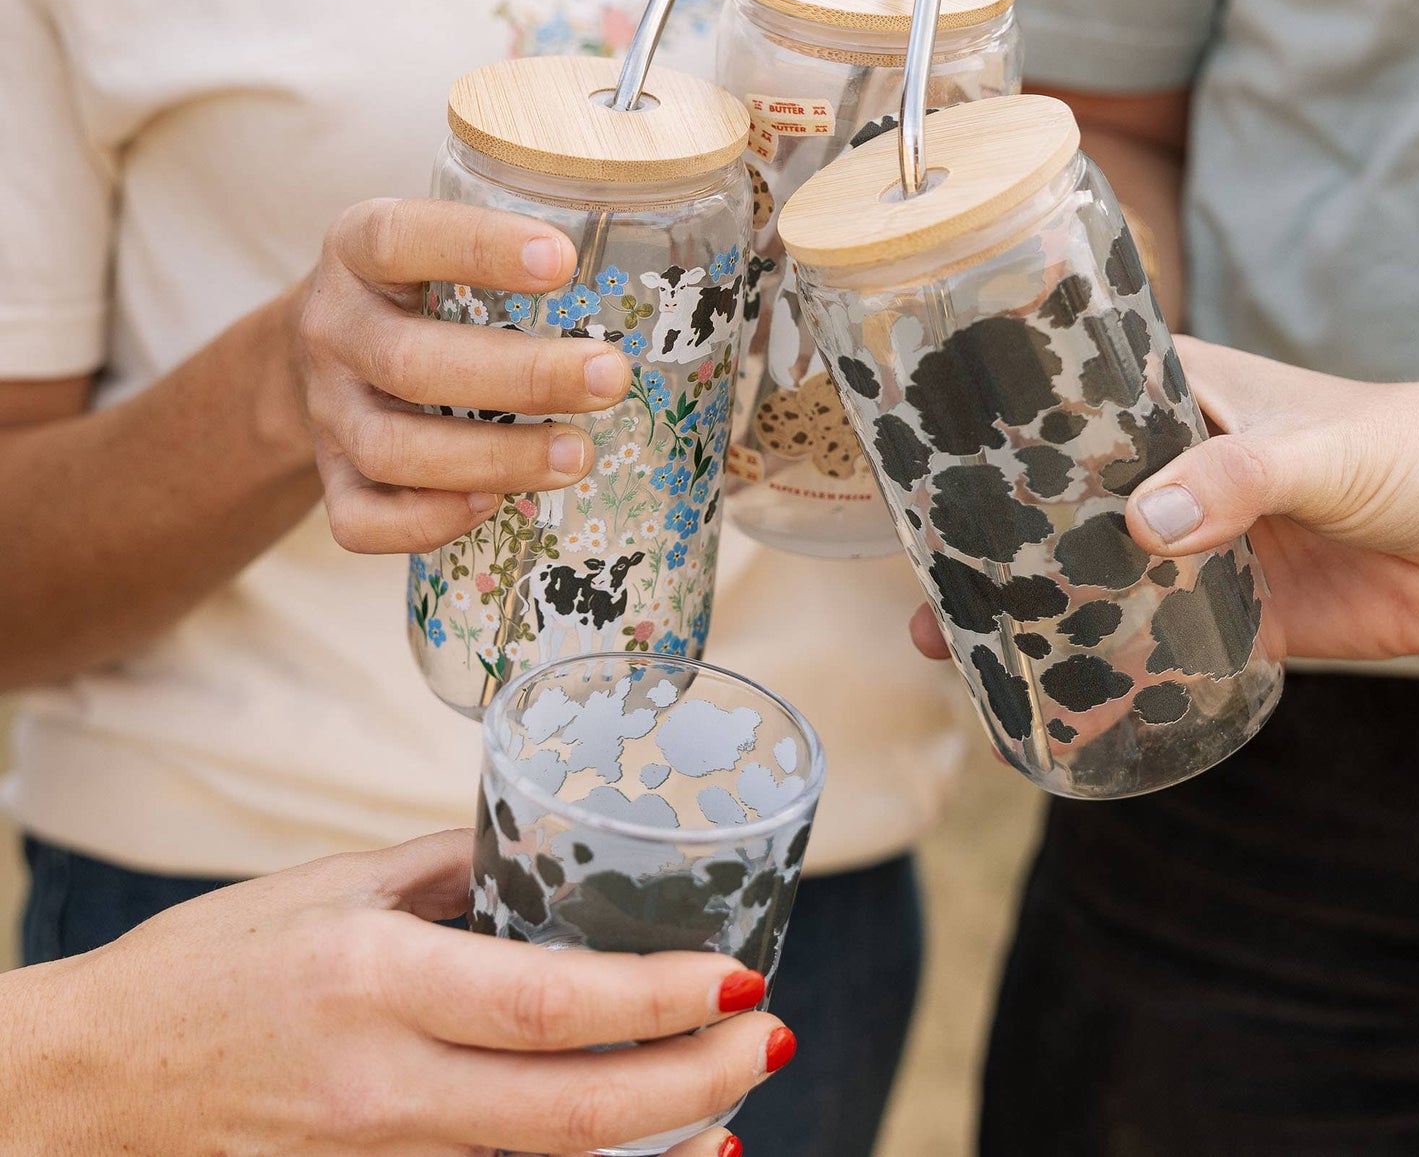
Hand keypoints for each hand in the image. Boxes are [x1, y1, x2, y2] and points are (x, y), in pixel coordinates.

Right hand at [8, 831, 783, 1155]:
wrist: (93, 1083)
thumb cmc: (213, 962)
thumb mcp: (329, 883)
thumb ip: (446, 866)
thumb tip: (545, 847)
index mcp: (375, 981)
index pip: (548, 1005)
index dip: (657, 1000)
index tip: (737, 978)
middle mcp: (385, 1087)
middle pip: (572, 1111)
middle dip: (694, 1081)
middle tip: (770, 1037)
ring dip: (658, 1142)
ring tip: (734, 1100)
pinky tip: (645, 1155)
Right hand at [295, 199, 633, 552]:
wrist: (314, 347)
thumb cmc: (419, 290)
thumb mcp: (440, 243)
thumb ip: (513, 248)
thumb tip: (655, 267)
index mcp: (358, 250)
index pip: (401, 239)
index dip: (478, 248)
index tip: (563, 260)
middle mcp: (333, 329)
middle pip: (409, 362)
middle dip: (523, 377)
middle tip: (611, 378)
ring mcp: (326, 411)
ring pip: (391, 449)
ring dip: (494, 458)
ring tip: (578, 455)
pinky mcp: (328, 478)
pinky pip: (358, 520)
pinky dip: (426, 523)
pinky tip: (493, 507)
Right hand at [910, 337, 1418, 663]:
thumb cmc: (1417, 449)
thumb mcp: (1322, 446)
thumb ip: (1240, 475)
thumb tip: (1148, 525)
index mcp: (1170, 401)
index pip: (1059, 415)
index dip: (991, 448)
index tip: (924, 487)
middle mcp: (1163, 472)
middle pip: (1056, 513)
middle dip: (991, 556)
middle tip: (930, 602)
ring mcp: (1189, 548)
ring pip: (1090, 585)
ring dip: (1033, 622)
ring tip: (962, 661)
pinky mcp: (1227, 617)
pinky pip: (1150, 650)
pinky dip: (1105, 679)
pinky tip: (1056, 711)